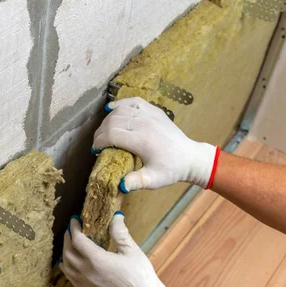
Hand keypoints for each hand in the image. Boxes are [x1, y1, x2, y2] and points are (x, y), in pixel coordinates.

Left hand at [61, 213, 175, 286]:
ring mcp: (86, 282)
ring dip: (65, 252)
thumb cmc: (139, 273)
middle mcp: (87, 272)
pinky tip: (68, 262)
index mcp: (97, 260)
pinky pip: (70, 277)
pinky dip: (66, 267)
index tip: (74, 219)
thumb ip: (120, 232)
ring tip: (69, 243)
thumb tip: (116, 215)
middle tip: (71, 229)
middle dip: (67, 238)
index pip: (78, 240)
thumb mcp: (131, 250)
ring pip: (66, 266)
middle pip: (68, 252)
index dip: (74, 228)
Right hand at [92, 97, 218, 191]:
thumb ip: (136, 182)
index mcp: (142, 141)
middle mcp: (145, 124)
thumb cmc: (170, 170)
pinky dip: (120, 104)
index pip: (111, 135)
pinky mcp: (154, 110)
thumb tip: (120, 185)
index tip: (95, 150)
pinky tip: (112, 109)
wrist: (189, 157)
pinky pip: (133, 101)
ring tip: (105, 132)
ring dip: (107, 120)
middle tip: (98, 143)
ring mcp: (150, 114)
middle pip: (112, 121)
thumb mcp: (154, 180)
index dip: (99, 142)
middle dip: (100, 132)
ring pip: (120, 110)